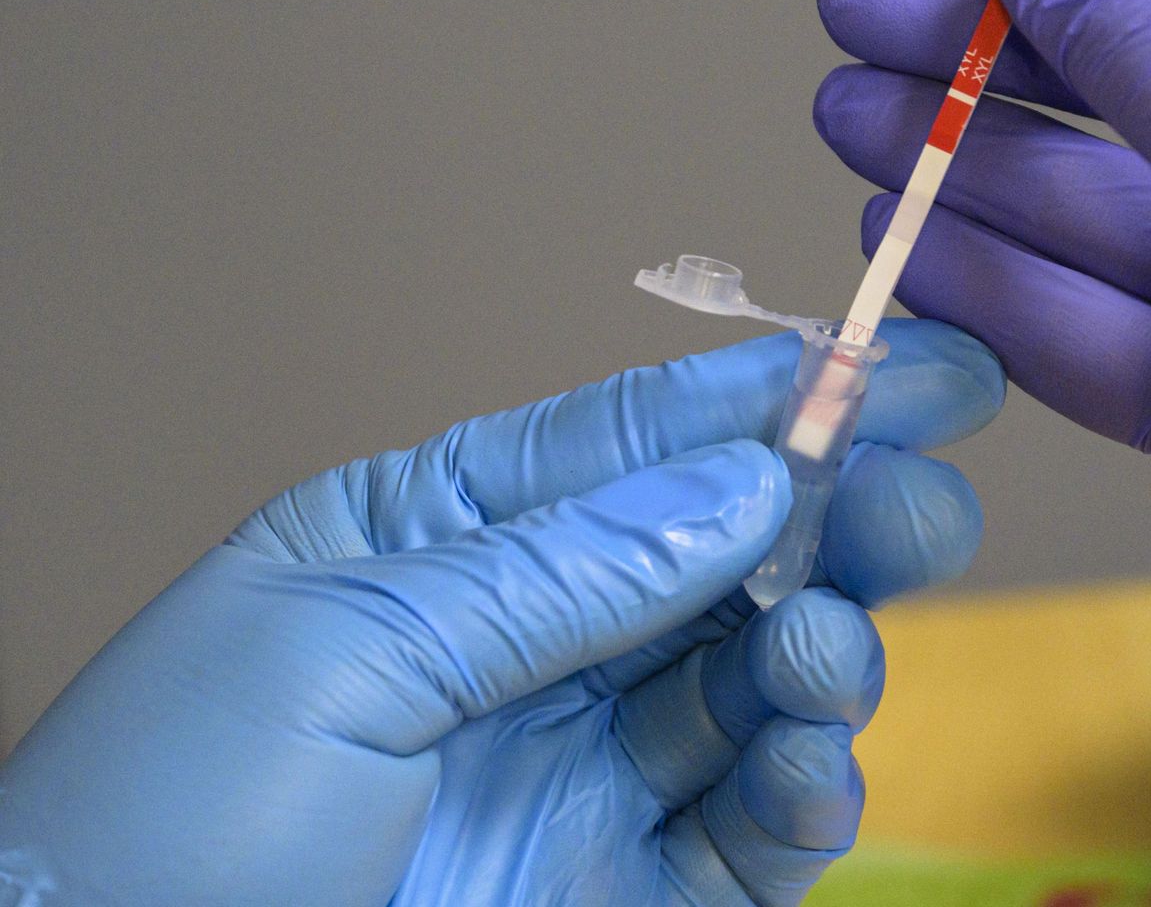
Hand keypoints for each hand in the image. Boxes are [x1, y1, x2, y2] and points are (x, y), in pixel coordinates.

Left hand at [0, 320, 1002, 905]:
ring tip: (820, 658)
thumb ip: (557, 573)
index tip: (900, 360)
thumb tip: (746, 485)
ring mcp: (581, 776)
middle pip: (721, 561)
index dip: (767, 399)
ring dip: (821, 658)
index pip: (626, 447)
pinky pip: (750, 834)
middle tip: (924, 500)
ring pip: (753, 689)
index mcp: (432, 546)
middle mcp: (528, 648)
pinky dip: (803, 796)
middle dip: (833, 520)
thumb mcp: (340, 657)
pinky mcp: (624, 895)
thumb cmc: (162, 828)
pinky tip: (808, 772)